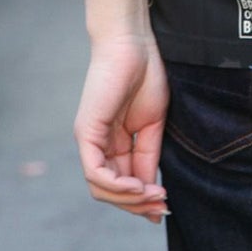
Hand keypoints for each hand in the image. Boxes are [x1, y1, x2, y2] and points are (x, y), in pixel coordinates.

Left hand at [74, 32, 170, 222]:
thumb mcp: (153, 125)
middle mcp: (97, 146)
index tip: (165, 207)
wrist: (134, 44)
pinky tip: (139, 185)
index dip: (142, 201)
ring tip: (154, 196)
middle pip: (110, 192)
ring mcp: (89, 141)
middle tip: (162, 206)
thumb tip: (152, 192)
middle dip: (137, 205)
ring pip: (101, 188)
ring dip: (129, 199)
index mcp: (114, 144)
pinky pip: (95, 172)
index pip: (122, 184)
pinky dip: (117, 185)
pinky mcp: (86, 133)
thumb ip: (149, 157)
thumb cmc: (146, 75)